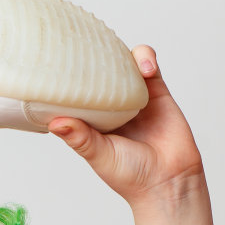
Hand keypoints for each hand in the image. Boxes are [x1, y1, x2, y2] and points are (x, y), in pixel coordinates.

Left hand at [47, 46, 205, 206]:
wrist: (170, 181)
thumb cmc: (132, 176)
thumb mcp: (99, 156)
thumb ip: (79, 138)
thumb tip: (54, 123)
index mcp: (92, 121)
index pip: (75, 92)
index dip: (67, 78)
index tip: (55, 65)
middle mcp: (111, 107)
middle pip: (98, 71)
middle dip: (90, 56)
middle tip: (82, 43)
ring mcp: (134, 97)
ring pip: (122, 63)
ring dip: (118, 53)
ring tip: (116, 58)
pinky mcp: (157, 91)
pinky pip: (149, 65)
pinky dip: (145, 58)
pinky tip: (145, 68)